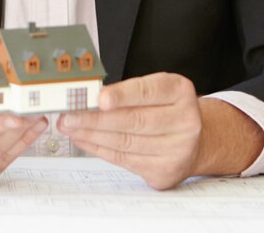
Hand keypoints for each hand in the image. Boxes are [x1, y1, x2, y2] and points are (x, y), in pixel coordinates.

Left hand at [59, 72, 260, 189]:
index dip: (122, 95)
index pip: (148, 92)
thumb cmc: (166, 110)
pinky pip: (124, 160)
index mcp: (181, 92)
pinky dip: (99, 149)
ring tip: (70, 127)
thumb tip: (87, 99)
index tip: (99, 98)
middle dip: (95, 119)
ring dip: (91, 135)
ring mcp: (177, 150)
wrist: (194, 141)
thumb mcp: (155, 91)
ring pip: (125, 142)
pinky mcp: (164, 171)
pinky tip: (84, 140)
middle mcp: (185, 122)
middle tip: (69, 115)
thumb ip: (128, 92)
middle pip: (133, 121)